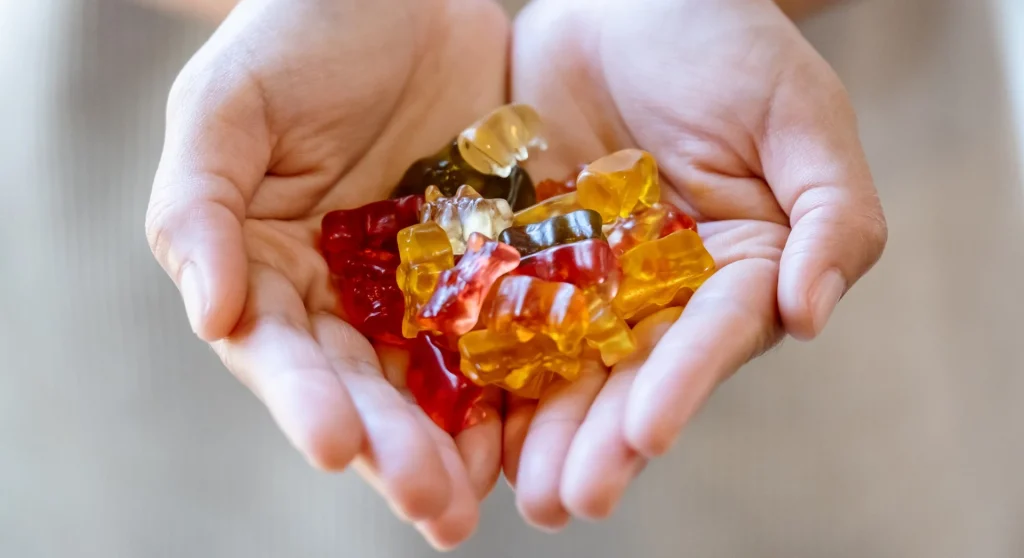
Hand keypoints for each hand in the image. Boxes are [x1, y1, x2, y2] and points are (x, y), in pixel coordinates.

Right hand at [144, 0, 508, 547]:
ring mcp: (422, 281)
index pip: (285, 353)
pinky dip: (520, 375)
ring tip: (486, 497)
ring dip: (462, 440)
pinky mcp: (491, 257)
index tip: (340, 446)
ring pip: (439, 374)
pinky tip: (544, 420)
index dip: (308, 402)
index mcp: (271, 269)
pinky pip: (507, 323)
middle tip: (436, 510)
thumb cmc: (298, 34)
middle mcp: (344, 292)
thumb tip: (209, 316)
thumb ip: (199, 209)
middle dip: (398, 449)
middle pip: (368, 385)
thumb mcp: (227, 107)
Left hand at [506, 0, 886, 527]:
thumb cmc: (726, 44)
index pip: (714, 336)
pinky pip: (500, 311)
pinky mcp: (523, 256)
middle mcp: (661, 290)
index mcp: (737, 269)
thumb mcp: (798, 116)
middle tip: (563, 499)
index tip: (646, 434)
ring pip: (563, 362)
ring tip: (514, 486)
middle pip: (633, 372)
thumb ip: (829, 215)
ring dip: (539, 426)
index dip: (682, 384)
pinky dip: (482, 363)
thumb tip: (813, 315)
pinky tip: (458, 414)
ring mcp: (587, 279)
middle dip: (600, 436)